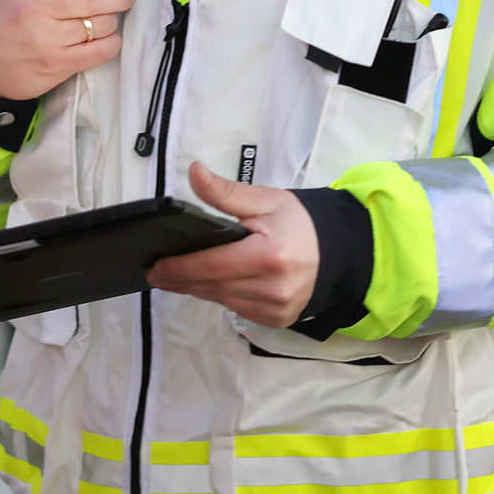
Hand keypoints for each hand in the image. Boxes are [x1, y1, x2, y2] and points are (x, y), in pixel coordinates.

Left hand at [148, 161, 319, 326]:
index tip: (156, 266)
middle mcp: (272, 289)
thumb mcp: (264, 200)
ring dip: (199, 289)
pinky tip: (211, 285)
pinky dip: (222, 297)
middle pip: (212, 287)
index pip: (211, 266)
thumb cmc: (298, 222)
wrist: (337, 251)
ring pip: (222, 301)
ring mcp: (275, 309)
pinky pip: (238, 310)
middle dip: (181, 280)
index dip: (179, 268)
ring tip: (178, 278)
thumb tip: (194, 172)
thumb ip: (225, 192)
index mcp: (268, 257)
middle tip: (157, 273)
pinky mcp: (277, 320)